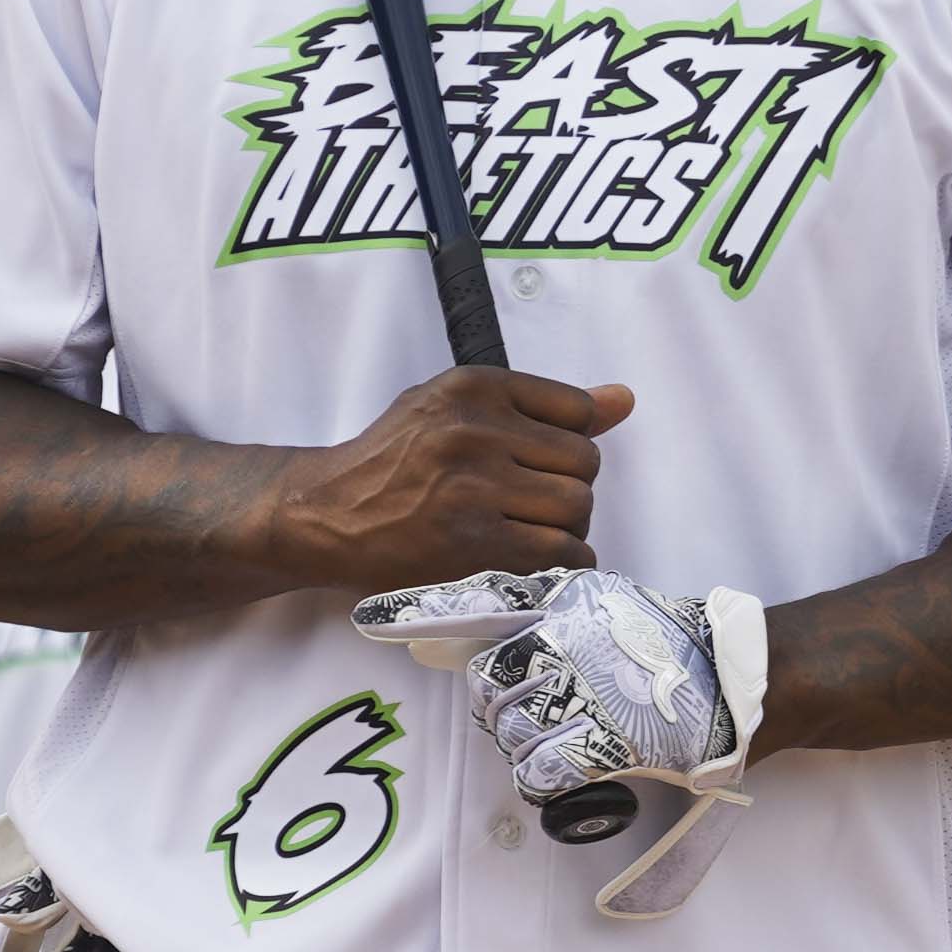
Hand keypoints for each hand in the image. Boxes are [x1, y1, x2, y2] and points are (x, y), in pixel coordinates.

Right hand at [255, 366, 621, 590]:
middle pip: (585, 463)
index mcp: (475, 387)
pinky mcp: (474, 545)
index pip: (578, 409)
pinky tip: (532, 561)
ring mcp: (475, 489)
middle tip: (535, 506)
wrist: (326, 514)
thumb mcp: (453, 408)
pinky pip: (559, 555)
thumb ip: (538, 405)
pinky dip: (561, 564)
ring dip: (566, 530)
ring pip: (577, 509)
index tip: (541, 465)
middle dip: (570, 489)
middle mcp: (476, 431)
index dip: (570, 443)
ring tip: (531, 534)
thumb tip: (625, 399)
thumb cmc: (392, 460)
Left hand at [354, 566, 743, 806]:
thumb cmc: (664, 646)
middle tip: (542, 716)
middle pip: (488, 684)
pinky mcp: (608, 738)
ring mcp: (588, 687)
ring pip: (511, 730)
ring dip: (530, 746)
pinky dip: (549, 780)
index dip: (420, 612)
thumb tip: (437, 639)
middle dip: (502, 709)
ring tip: (572, 741)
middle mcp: (570, 636)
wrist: (738, 679)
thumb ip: (529, 611)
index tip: (369, 620)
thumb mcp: (598, 604)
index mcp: (566, 598)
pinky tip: (574, 774)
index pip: (481, 600)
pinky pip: (540, 770)